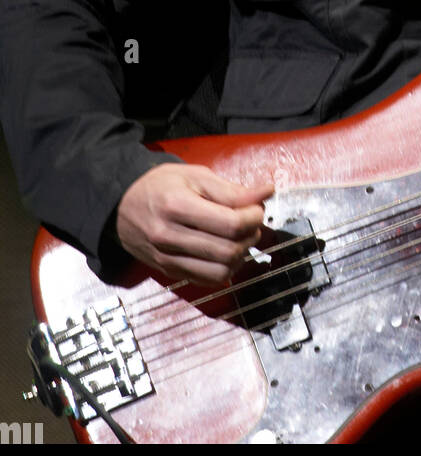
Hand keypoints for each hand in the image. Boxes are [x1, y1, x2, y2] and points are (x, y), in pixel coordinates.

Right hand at [115, 163, 273, 284]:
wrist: (121, 206)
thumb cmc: (159, 186)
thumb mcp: (194, 175)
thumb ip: (230, 189)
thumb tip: (264, 193)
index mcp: (177, 206)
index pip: (230, 223)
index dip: (253, 216)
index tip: (256, 206)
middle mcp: (170, 236)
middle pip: (228, 250)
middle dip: (250, 235)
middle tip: (251, 221)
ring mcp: (168, 258)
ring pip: (221, 271)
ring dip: (241, 254)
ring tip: (240, 236)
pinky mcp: (169, 272)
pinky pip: (208, 280)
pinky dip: (226, 268)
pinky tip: (226, 250)